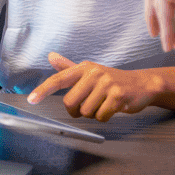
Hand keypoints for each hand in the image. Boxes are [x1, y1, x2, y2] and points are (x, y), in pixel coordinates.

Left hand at [27, 52, 163, 121]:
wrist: (142, 84)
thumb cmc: (113, 80)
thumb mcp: (90, 71)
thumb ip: (69, 67)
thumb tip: (51, 56)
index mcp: (84, 68)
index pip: (59, 79)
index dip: (43, 90)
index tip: (31, 100)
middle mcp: (94, 73)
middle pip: (70, 102)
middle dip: (77, 110)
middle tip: (89, 105)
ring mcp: (106, 83)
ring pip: (86, 111)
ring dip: (93, 113)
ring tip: (104, 103)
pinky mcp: (118, 95)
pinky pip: (101, 116)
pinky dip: (105, 117)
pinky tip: (113, 107)